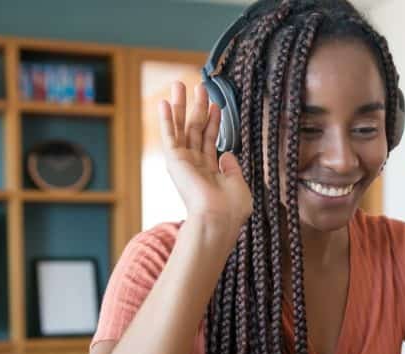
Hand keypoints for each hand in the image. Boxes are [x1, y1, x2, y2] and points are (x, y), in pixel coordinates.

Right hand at [158, 81, 251, 246]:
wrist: (218, 218)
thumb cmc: (232, 208)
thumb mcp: (239, 184)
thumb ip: (233, 168)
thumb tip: (228, 154)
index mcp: (210, 171)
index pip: (210, 140)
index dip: (213, 121)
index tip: (216, 104)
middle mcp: (195, 165)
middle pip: (195, 129)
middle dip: (197, 107)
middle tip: (199, 87)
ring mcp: (184, 162)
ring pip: (182, 128)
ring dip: (181, 106)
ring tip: (179, 84)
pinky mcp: (174, 161)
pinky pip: (170, 136)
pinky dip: (167, 119)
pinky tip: (165, 103)